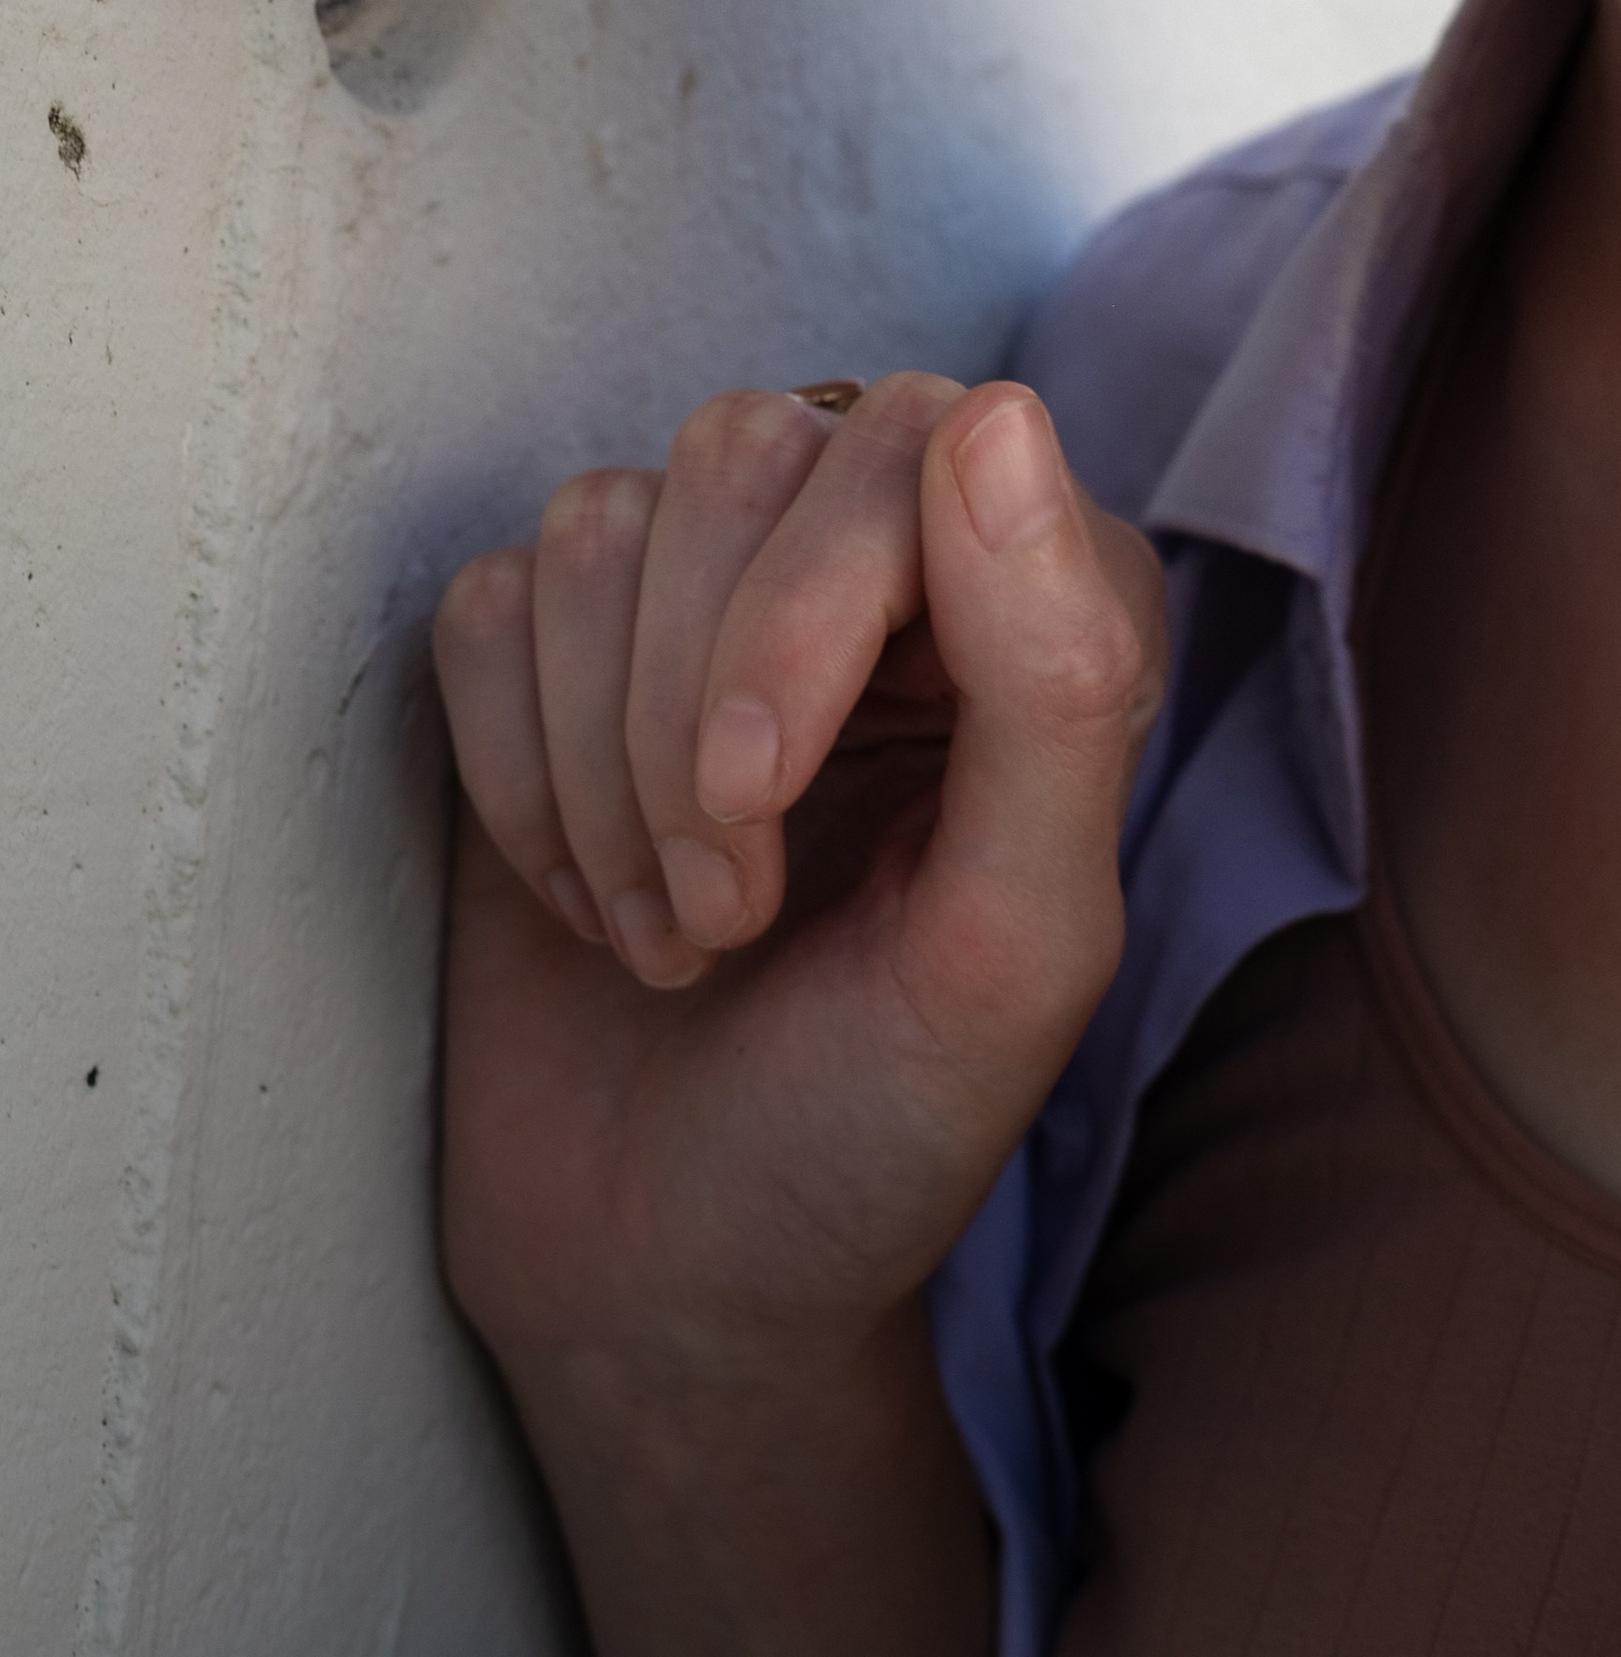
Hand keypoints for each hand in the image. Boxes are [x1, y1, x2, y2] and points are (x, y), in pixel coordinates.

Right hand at [431, 375, 1164, 1649]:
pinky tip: (586, 896)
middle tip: (729, 911)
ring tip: (678, 929)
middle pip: (743, 450)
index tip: (762, 803)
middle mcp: (882, 559)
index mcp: (1038, 599)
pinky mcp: (555, 660)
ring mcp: (706, 598)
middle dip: (697, 705)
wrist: (676, 1274)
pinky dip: (518, 775)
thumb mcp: (1019, 942)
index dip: (806, 610)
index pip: (916, 437)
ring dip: (607, 765)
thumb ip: (1058, 677)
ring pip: (603, 516)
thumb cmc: (880, 1121)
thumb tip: (999, 415)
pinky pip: (492, 602)